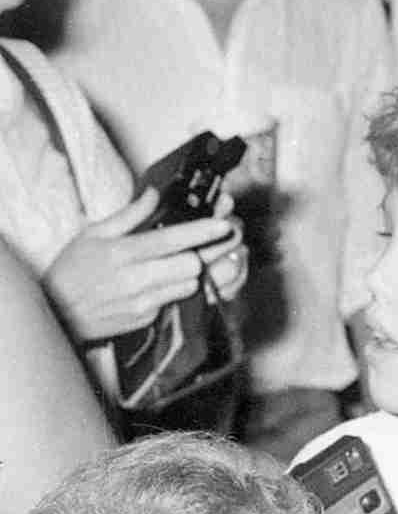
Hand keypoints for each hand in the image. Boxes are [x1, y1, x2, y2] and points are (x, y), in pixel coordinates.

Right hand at [43, 191, 243, 341]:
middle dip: (201, 252)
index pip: (173, 240)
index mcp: (123, 253)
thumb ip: (130, 215)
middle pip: (192, 264)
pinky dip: (173, 291)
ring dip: (189, 273)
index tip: (224, 223)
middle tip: (199, 245)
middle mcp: (136, 280)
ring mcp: (143, 303)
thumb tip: (155, 194)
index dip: (203, 231)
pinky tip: (157, 284)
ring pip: (189, 284)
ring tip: (174, 265)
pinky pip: (174, 301)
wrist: (56, 313)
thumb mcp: (93, 235)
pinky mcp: (146, 319)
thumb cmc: (72, 271)